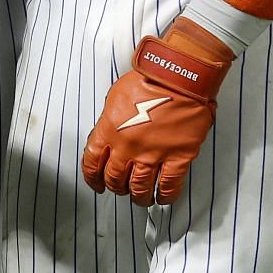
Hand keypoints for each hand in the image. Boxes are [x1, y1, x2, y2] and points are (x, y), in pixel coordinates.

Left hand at [82, 16, 232, 205]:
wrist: (180, 75)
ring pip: (140, 188)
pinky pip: (169, 185)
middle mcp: (128, 147)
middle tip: (120, 188)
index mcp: (109, 130)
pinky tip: (163, 197)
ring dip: (138, 197)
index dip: (92, 177)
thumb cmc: (151, 77)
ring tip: (141, 198)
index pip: (92, 163)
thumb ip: (111, 119)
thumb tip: (111, 134)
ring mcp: (153, 154)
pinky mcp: (177, 157)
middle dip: (115, 187)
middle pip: (115, 179)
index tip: (96, 184)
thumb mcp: (117, 94)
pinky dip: (165, 195)